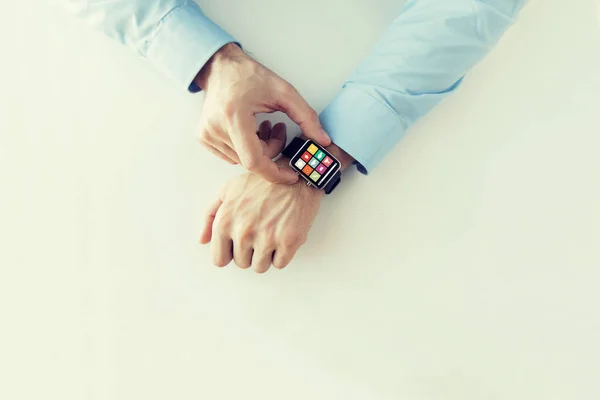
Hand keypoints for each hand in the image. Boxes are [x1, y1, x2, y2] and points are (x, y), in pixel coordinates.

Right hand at [195, 43, 330, 183]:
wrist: (221, 68)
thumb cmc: (249, 76)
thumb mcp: (284, 92)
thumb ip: (306, 117)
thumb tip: (322, 140)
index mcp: (234, 116)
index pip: (254, 161)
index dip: (275, 173)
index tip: (290, 175)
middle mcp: (216, 128)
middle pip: (251, 161)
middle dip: (271, 151)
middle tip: (278, 129)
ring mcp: (207, 135)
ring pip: (242, 161)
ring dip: (259, 150)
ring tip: (263, 127)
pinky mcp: (204, 138)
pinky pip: (231, 156)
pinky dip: (245, 149)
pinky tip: (249, 131)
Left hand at [199, 128, 323, 272]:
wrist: (296, 174)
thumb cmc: (261, 182)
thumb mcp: (228, 190)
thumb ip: (210, 215)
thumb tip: (203, 240)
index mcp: (225, 222)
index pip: (219, 259)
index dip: (230, 252)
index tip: (238, 244)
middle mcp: (243, 232)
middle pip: (241, 263)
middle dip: (249, 252)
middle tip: (259, 233)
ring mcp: (267, 238)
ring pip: (260, 267)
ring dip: (265, 255)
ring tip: (271, 234)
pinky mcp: (288, 242)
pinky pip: (280, 264)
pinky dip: (282, 254)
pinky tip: (283, 235)